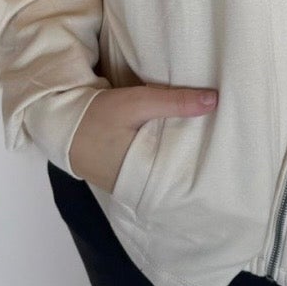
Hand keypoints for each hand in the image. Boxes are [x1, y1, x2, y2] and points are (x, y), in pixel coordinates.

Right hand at [69, 82, 217, 193]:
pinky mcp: (123, 172)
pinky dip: (163, 152)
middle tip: (223, 144)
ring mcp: (129, 181)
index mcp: (144, 175)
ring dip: (179, 153)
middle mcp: (139, 185)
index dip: (204, 162)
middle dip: (195, 158)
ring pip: (164, 167)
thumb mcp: (136, 104)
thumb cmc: (97, 116)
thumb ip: (173, 102)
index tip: (227, 148)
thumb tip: (214, 100)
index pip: (184, 175)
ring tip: (208, 141)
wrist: (59, 121)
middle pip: (176, 172)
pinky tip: (178, 140)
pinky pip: (151, 163)